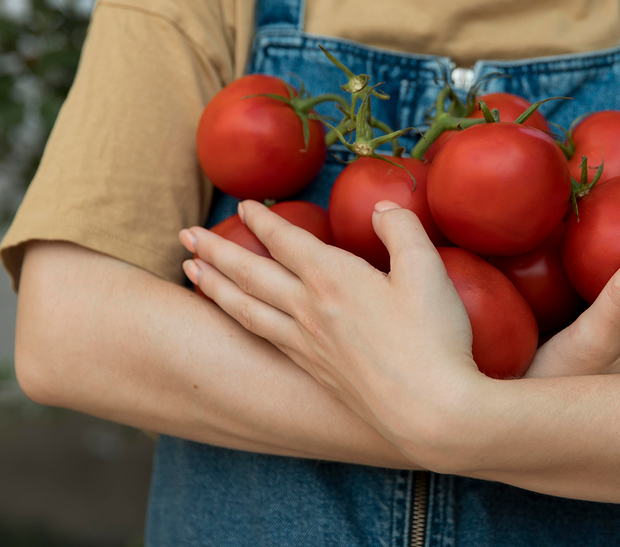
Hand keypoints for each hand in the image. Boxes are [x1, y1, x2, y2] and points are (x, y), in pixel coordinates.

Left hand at [178, 200, 482, 452]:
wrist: (429, 412)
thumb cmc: (432, 338)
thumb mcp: (427, 269)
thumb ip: (402, 229)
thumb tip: (382, 208)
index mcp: (333, 278)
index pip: (286, 241)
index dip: (263, 220)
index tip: (244, 206)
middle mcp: (310, 310)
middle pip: (251, 273)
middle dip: (216, 249)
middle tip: (186, 234)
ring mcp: (308, 344)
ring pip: (247, 308)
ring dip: (215, 286)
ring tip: (191, 270)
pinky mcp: (315, 372)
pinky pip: (264, 337)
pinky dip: (241, 320)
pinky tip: (240, 319)